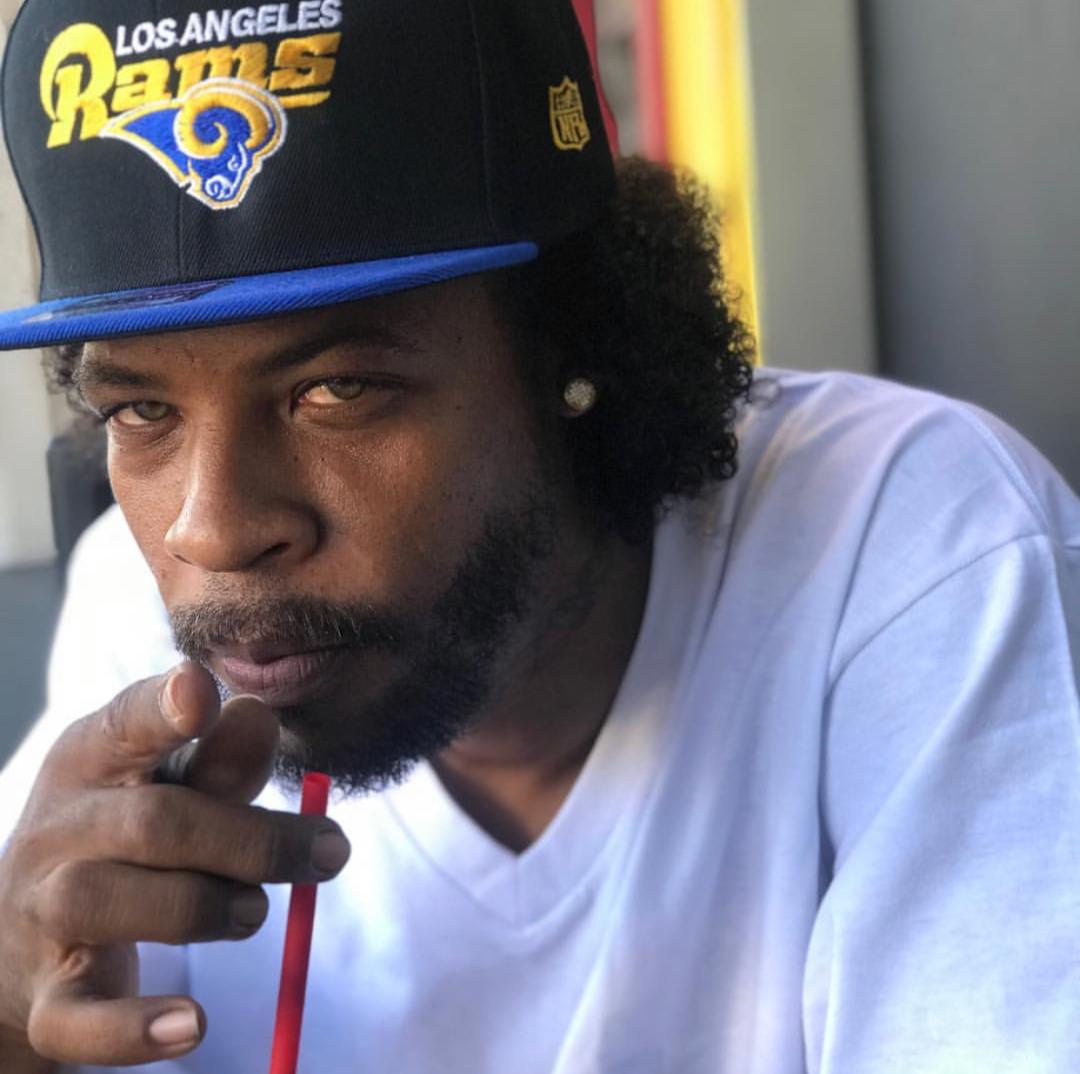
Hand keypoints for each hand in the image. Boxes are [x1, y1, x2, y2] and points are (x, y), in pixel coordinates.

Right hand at [0, 662, 349, 1067]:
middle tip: (331, 852)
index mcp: (92, 761)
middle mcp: (58, 829)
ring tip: (254, 913)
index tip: (202, 691)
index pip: (124, 723)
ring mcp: (44, 912)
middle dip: (257, 839)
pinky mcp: (44, 999)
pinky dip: (137, 1028)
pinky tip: (191, 1027)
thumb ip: (219, 759)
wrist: (17, 942)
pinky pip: (83, 1019)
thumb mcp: (163, 785)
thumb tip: (261, 712)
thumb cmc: (122, 837)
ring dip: (211, 907)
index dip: (162, 708)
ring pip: (123, 903)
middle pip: (157, 822)